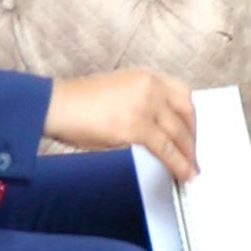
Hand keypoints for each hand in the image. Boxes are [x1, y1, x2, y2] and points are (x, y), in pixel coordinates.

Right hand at [46, 68, 196, 182]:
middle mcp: (150, 87)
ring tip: (191, 170)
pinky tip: (183, 173)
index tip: (192, 129)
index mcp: (146, 76)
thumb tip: (154, 127)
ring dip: (189, 154)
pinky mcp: (137, 127)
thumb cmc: (77, 102)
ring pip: (179, 133)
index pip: (183, 93)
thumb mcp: (118, 91)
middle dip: (193, 136)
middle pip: (186, 113)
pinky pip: (166, 149)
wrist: (57, 105)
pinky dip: (178, 163)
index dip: (191, 115)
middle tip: (193, 153)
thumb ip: (140, 102)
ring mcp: (145, 106)